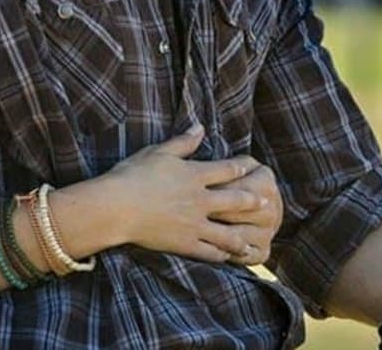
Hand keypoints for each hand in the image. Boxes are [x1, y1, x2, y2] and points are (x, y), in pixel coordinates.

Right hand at [94, 124, 271, 263]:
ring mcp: (195, 224)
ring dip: (242, 235)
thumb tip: (200, 126)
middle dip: (252, 202)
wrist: (115, 207)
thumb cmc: (132, 175)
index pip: (227, 170)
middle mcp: (200, 200)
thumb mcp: (157, 153)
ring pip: (228, 233)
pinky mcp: (185, 244)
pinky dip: (222, 254)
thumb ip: (182, 141)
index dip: (241, 169)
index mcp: (194, 175)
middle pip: (236, 201)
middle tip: (265, 204)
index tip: (251, 169)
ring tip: (251, 239)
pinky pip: (210, 252)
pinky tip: (227, 255)